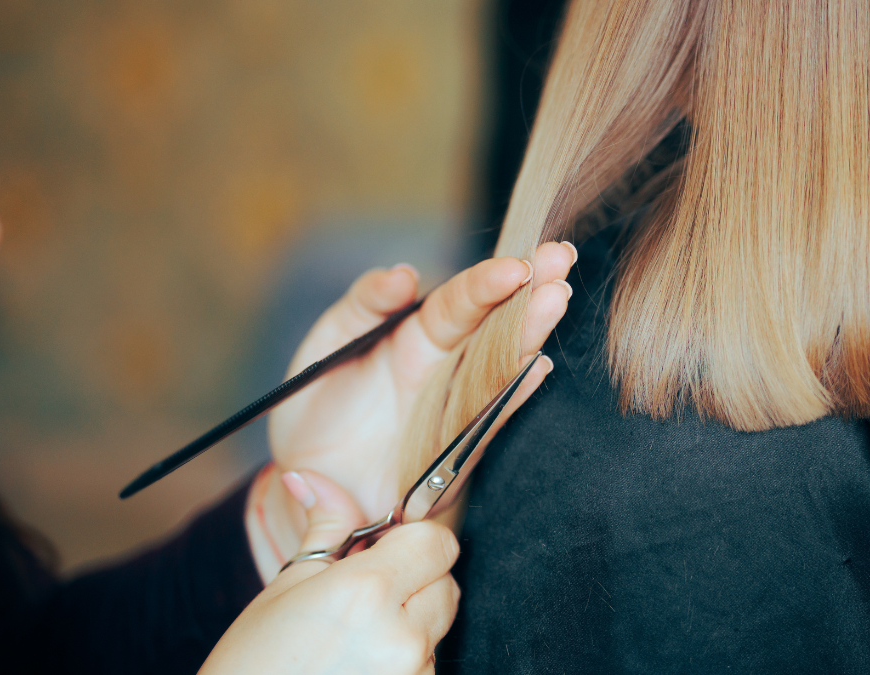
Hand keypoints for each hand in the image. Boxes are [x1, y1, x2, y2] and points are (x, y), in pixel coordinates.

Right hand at [204, 470, 459, 674]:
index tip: (387, 548)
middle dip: (415, 580)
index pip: (438, 542)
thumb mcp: (288, 586)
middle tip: (366, 595)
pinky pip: (428, 663)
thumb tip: (314, 478)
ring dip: (411, 623)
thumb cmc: (255, 662)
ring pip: (438, 627)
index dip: (414, 539)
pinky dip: (406, 658)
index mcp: (367, 591)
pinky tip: (363, 663)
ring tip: (358, 636)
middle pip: (446, 583)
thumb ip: (327, 527)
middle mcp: (401, 636)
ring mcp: (413, 674)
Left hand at [258, 243, 576, 566]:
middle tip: (560, 259)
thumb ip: (364, 303)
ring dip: (530, 333)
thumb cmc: (317, 407)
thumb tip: (405, 274)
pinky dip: (514, 396)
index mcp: (419, 332)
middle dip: (531, 290)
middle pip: (498, 323)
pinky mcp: (458, 449)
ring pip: (503, 365)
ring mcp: (458, 406)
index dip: (488, 281)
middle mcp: (449, 365)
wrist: (308, 479)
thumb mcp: (328, 344)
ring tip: (556, 299)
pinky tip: (537, 368)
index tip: (513, 263)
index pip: (462, 300)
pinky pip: (489, 420)